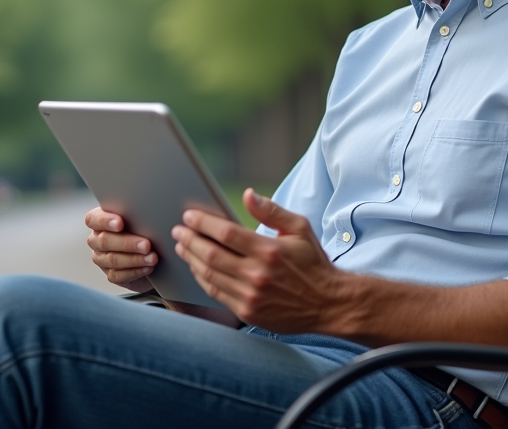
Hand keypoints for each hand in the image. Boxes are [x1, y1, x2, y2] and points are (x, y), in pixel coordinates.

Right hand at [84, 207, 156, 292]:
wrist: (151, 249)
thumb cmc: (141, 226)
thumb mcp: (137, 218)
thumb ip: (134, 215)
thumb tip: (145, 215)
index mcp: (98, 221)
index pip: (93, 219)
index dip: (105, 221)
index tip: (120, 223)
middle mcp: (96, 240)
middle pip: (105, 241)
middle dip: (128, 243)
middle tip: (147, 245)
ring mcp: (101, 259)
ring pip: (113, 259)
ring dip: (135, 259)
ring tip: (152, 258)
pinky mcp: (111, 274)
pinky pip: (119, 275)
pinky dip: (135, 271)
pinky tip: (148, 267)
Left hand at [171, 189, 347, 332]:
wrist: (329, 304)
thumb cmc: (313, 263)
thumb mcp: (300, 229)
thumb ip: (272, 211)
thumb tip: (248, 195)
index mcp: (269, 250)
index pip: (226, 233)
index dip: (203, 223)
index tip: (189, 216)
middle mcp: (257, 274)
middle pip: (211, 255)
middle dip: (189, 240)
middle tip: (179, 230)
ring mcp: (250, 296)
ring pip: (209, 275)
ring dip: (191, 259)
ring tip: (182, 247)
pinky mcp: (248, 312)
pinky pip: (216, 294)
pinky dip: (202, 279)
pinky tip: (197, 268)